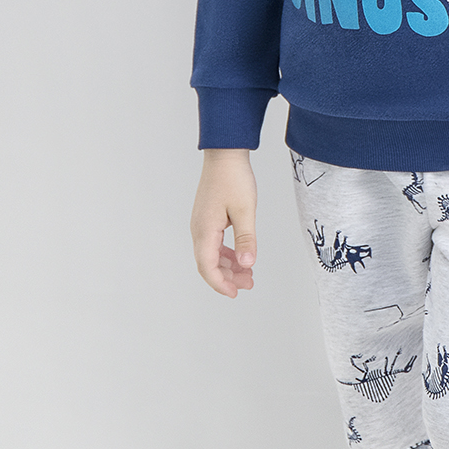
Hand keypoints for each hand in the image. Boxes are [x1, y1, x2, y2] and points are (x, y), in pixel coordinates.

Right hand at [190, 149, 257, 297]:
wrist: (225, 155)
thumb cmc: (233, 178)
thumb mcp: (245, 211)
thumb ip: (246, 239)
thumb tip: (247, 264)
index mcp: (204, 230)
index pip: (207, 267)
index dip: (220, 283)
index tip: (234, 293)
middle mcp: (199, 229)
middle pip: (208, 263)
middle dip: (227, 278)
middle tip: (248, 284)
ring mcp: (202, 224)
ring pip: (211, 254)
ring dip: (228, 266)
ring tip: (248, 274)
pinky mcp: (207, 218)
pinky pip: (214, 243)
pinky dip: (227, 254)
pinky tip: (241, 257)